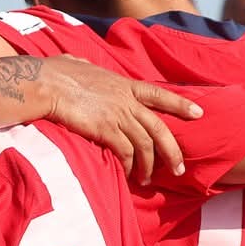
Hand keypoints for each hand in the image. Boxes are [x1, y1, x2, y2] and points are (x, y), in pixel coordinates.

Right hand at [37, 56, 202, 183]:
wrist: (46, 83)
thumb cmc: (56, 72)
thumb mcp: (80, 65)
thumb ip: (88, 68)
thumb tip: (82, 65)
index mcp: (123, 84)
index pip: (159, 94)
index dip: (180, 104)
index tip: (198, 113)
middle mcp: (125, 100)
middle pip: (159, 128)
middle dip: (173, 150)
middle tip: (179, 169)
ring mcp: (117, 115)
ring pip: (145, 145)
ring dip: (149, 166)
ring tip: (147, 180)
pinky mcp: (105, 130)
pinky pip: (126, 152)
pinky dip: (130, 166)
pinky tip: (128, 175)